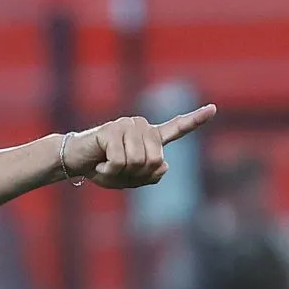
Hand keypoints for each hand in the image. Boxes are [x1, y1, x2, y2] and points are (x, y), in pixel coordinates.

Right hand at [62, 104, 216, 188]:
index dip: (195, 120)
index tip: (213, 109)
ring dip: (120, 173)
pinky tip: (98, 165)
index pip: (176, 128)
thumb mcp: (130, 179)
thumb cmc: (102, 169)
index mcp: (149, 137)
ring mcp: (128, 125)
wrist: (75, 162)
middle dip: (136, 175)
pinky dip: (108, 170)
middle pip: (155, 160)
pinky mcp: (112, 130)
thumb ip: (151, 175)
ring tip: (106, 167)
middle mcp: (142, 127)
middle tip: (117, 172)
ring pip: (138, 162)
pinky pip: (119, 160)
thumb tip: (165, 164)